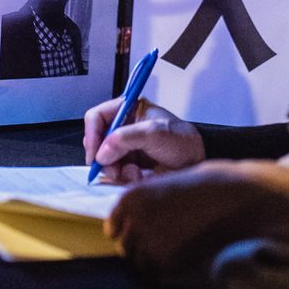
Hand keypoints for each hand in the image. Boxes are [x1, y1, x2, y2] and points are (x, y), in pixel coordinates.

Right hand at [83, 96, 203, 182]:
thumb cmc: (183, 141)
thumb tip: (103, 152)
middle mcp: (123, 127)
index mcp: (128, 109)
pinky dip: (123, 178)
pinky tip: (139, 177)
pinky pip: (114, 173)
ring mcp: (125, 147)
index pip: (97, 117)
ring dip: (116, 171)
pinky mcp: (128, 164)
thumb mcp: (156, 133)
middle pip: (97, 141)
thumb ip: (128, 138)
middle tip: (114, 170)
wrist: (196, 164)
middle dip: (104, 158)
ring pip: (104, 160)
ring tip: (134, 174)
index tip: (95, 154)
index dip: (92, 134)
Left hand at [106, 160, 288, 276]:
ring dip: (154, 262)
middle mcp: (133, 219)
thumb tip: (131, 229)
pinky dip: (167, 273)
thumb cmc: (210, 187)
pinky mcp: (165, 262)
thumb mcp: (170, 186)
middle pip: (124, 248)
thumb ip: (148, 205)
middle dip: (141, 249)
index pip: (114, 227)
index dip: (129, 233)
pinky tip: (185, 260)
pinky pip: (157, 275)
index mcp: (132, 196)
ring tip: (178, 252)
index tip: (144, 236)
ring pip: (139, 264)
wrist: (239, 197)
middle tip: (166, 247)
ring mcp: (147, 241)